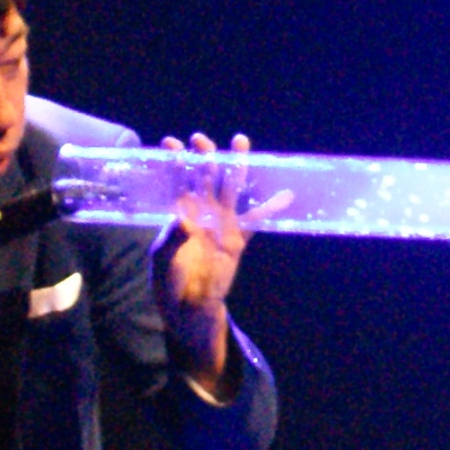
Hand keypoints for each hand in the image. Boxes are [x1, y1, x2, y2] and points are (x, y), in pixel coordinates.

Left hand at [153, 132, 288, 388]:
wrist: (190, 311)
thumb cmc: (169, 285)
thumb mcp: (163, 264)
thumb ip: (171, 242)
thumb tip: (183, 221)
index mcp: (177, 215)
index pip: (174, 182)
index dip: (172, 162)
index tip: (169, 142)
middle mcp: (200, 214)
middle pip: (203, 178)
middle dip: (203, 157)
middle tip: (200, 138)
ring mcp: (220, 225)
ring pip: (230, 189)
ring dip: (235, 166)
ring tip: (240, 142)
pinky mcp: (237, 241)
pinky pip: (256, 222)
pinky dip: (270, 209)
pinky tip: (285, 196)